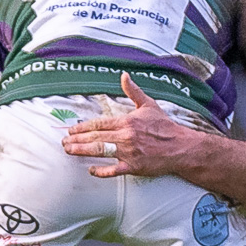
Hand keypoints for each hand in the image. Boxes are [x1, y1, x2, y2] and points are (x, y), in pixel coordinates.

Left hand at [61, 73, 197, 176]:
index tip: (72, 129)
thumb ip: (133, 91)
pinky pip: (113, 170)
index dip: (82, 126)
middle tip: (64, 141)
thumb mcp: (149, 104)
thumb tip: (124, 75)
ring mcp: (128, 152)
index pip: (98, 123)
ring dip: (81, 150)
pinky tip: (91, 169)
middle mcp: (125, 136)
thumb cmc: (165, 127)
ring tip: (70, 150)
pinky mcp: (134, 166)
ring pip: (99, 150)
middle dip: (76, 139)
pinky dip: (100, 170)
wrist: (181, 147)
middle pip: (94, 137)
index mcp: (127, 121)